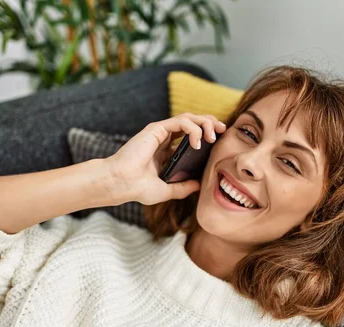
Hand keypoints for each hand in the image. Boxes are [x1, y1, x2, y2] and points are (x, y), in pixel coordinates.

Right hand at [107, 113, 226, 204]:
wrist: (121, 184)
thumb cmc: (138, 188)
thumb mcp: (166, 190)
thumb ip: (182, 187)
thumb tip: (199, 185)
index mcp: (165, 152)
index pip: (190, 136)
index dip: (206, 135)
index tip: (219, 141)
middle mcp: (163, 140)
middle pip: (192, 123)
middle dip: (210, 123)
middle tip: (222, 130)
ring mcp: (160, 133)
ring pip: (189, 118)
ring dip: (205, 123)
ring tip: (213, 136)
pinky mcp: (157, 129)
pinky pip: (181, 121)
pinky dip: (193, 128)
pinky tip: (198, 142)